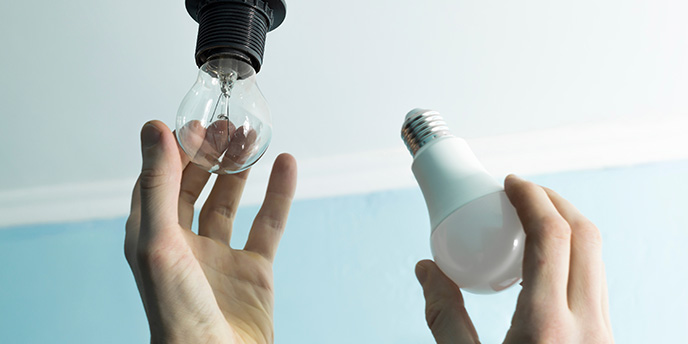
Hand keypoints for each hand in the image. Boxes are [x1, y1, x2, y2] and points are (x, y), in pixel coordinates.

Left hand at [125, 121, 296, 343]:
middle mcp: (184, 244)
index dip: (175, 151)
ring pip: (230, 201)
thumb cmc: (177, 312)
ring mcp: (220, 256)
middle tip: (228, 125)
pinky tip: (285, 167)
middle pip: (195, 187)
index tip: (194, 122)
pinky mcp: (253, 270)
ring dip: (241, 169)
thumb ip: (157, 183)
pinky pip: (267, 224)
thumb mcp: (159, 239)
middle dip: (210, 155)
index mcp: (152, 237)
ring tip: (252, 138)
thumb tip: (153, 130)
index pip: (159, 181)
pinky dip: (278, 194)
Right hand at [415, 175, 612, 343]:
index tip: (511, 183)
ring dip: (567, 225)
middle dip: (553, 201)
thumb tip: (427, 270)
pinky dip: (573, 253)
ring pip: (596, 257)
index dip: (532, 198)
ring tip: (530, 219)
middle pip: (585, 236)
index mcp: (545, 326)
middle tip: (521, 192)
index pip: (552, 238)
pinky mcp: (604, 338)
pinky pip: (595, 279)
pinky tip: (544, 260)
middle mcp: (585, 325)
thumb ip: (445, 318)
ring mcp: (602, 332)